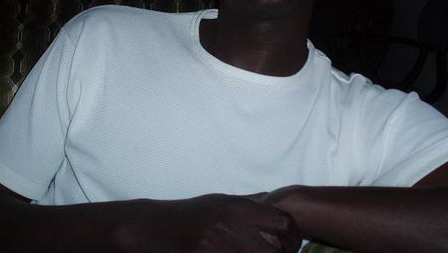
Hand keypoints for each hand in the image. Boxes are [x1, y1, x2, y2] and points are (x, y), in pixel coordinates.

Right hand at [115, 193, 301, 252]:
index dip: (293, 239)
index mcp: (238, 208)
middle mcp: (232, 226)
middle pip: (276, 252)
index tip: (290, 247)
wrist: (153, 228)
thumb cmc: (188, 215)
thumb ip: (247, 204)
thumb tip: (272, 200)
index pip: (283, 223)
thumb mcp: (219, 202)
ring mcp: (219, 246)